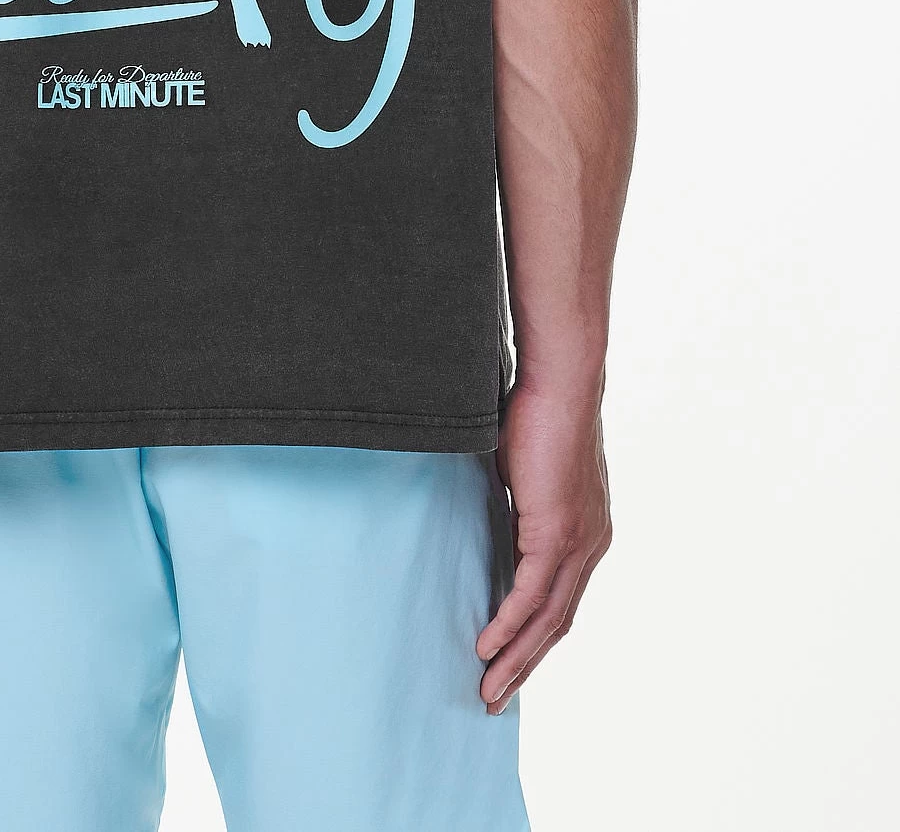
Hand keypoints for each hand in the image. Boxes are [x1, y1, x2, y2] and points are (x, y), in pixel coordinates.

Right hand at [477, 372, 611, 711]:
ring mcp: (577, 542)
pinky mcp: (556, 534)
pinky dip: (509, 625)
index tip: (508, 661)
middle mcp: (591, 544)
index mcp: (587, 530)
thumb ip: (516, 501)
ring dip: (515, 657)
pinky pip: (530, 595)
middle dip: (526, 663)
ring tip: (488, 687)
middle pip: (557, 622)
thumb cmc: (538, 409)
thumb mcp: (524, 469)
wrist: (561, 380)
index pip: (561, 599)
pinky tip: (486, 646)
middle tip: (495, 695)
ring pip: (546, 619)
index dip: (535, 636)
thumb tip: (489, 514)